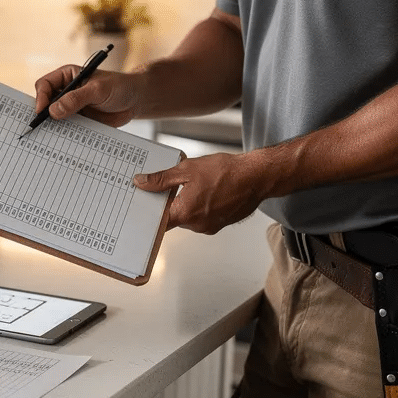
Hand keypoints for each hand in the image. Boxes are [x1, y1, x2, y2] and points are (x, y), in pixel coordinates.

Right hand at [33, 66, 140, 127]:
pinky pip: (66, 128)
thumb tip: (53, 111)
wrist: (135, 101)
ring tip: (51, 136)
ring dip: (53, 126)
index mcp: (67, 76)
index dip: (40, 97)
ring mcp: (71, 107)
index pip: (45, 85)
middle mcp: (66, 91)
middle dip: (42, 114)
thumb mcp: (98, 90)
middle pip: (45, 102)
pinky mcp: (78, 120)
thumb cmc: (119, 87)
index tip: (42, 111)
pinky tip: (64, 140)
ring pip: (54, 118)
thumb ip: (76, 99)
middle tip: (41, 127)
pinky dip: (64, 134)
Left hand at [133, 153, 271, 234]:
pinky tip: (207, 191)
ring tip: (196, 186)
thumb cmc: (226, 172)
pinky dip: (201, 207)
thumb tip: (142, 182)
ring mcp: (210, 227)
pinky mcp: (220, 224)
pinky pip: (203, 218)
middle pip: (174, 218)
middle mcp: (196, 225)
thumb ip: (161, 179)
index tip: (145, 206)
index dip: (150, 213)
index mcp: (185, 213)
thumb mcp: (186, 170)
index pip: (158, 221)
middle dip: (171, 204)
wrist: (256, 177)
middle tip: (172, 186)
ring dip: (187, 204)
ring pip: (189, 218)